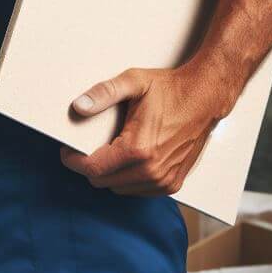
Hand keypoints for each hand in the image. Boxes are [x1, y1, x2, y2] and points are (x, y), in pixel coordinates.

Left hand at [59, 59, 237, 196]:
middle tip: (88, 145)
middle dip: (91, 166)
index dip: (74, 161)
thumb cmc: (170, 89)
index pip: (94, 169)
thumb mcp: (134, 82)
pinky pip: (138, 191)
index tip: (67, 150)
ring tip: (111, 148)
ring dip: (110, 173)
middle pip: (103, 182)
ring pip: (119, 189)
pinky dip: (128, 179)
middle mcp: (152, 171)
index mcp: (138, 149)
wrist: (205, 97)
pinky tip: (129, 158)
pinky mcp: (173, 184)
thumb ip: (103, 93)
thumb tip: (78, 106)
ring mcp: (164, 181)